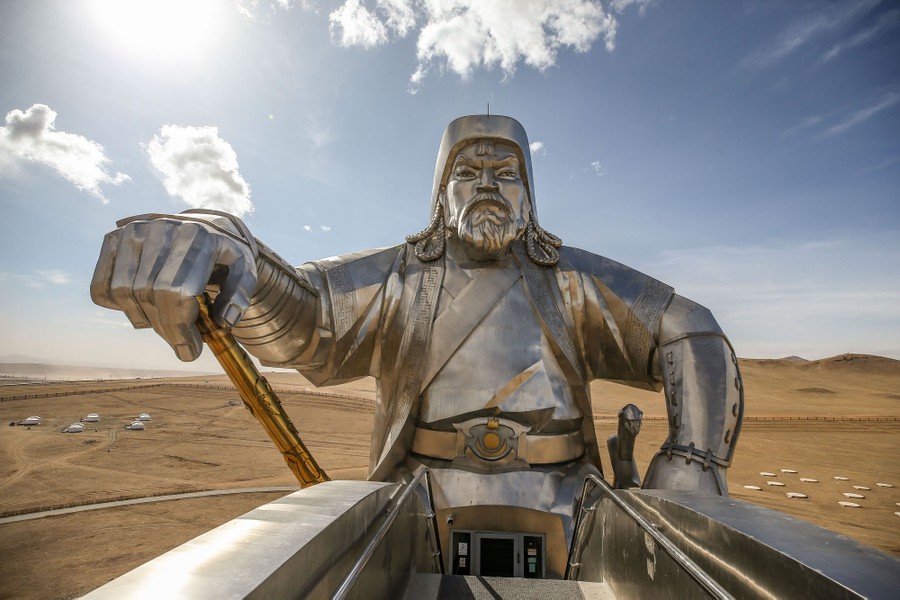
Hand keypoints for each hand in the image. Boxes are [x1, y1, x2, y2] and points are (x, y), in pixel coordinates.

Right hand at [90, 214, 257, 360]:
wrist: (205, 225)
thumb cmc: (225, 254)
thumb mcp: (245, 270)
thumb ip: (240, 294)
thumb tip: (224, 321)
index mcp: (196, 236)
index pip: (174, 291)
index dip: (179, 328)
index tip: (189, 351)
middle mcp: (160, 229)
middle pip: (148, 295)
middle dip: (165, 330)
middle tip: (182, 343)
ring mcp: (133, 231)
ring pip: (123, 293)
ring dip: (143, 320)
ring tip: (166, 323)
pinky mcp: (114, 238)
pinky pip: (101, 286)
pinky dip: (116, 306)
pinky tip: (141, 308)